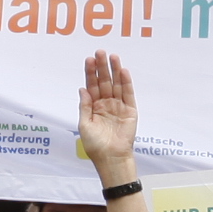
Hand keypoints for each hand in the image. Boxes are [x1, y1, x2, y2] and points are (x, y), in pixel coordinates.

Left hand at [74, 49, 137, 177]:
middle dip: (102, 67)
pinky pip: (128, 94)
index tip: (89, 60)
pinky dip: (126, 83)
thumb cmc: (95, 146)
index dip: (90, 73)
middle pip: (104, 81)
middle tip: (100, 52)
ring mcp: (119, 107)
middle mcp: (106, 104)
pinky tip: (123, 71)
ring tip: (113, 57)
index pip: (92, 86)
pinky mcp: (130, 112)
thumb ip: (85, 106)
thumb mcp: (84, 125)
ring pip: (117, 85)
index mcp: (94, 107)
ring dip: (114, 71)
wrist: (111, 159)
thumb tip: (82, 88)